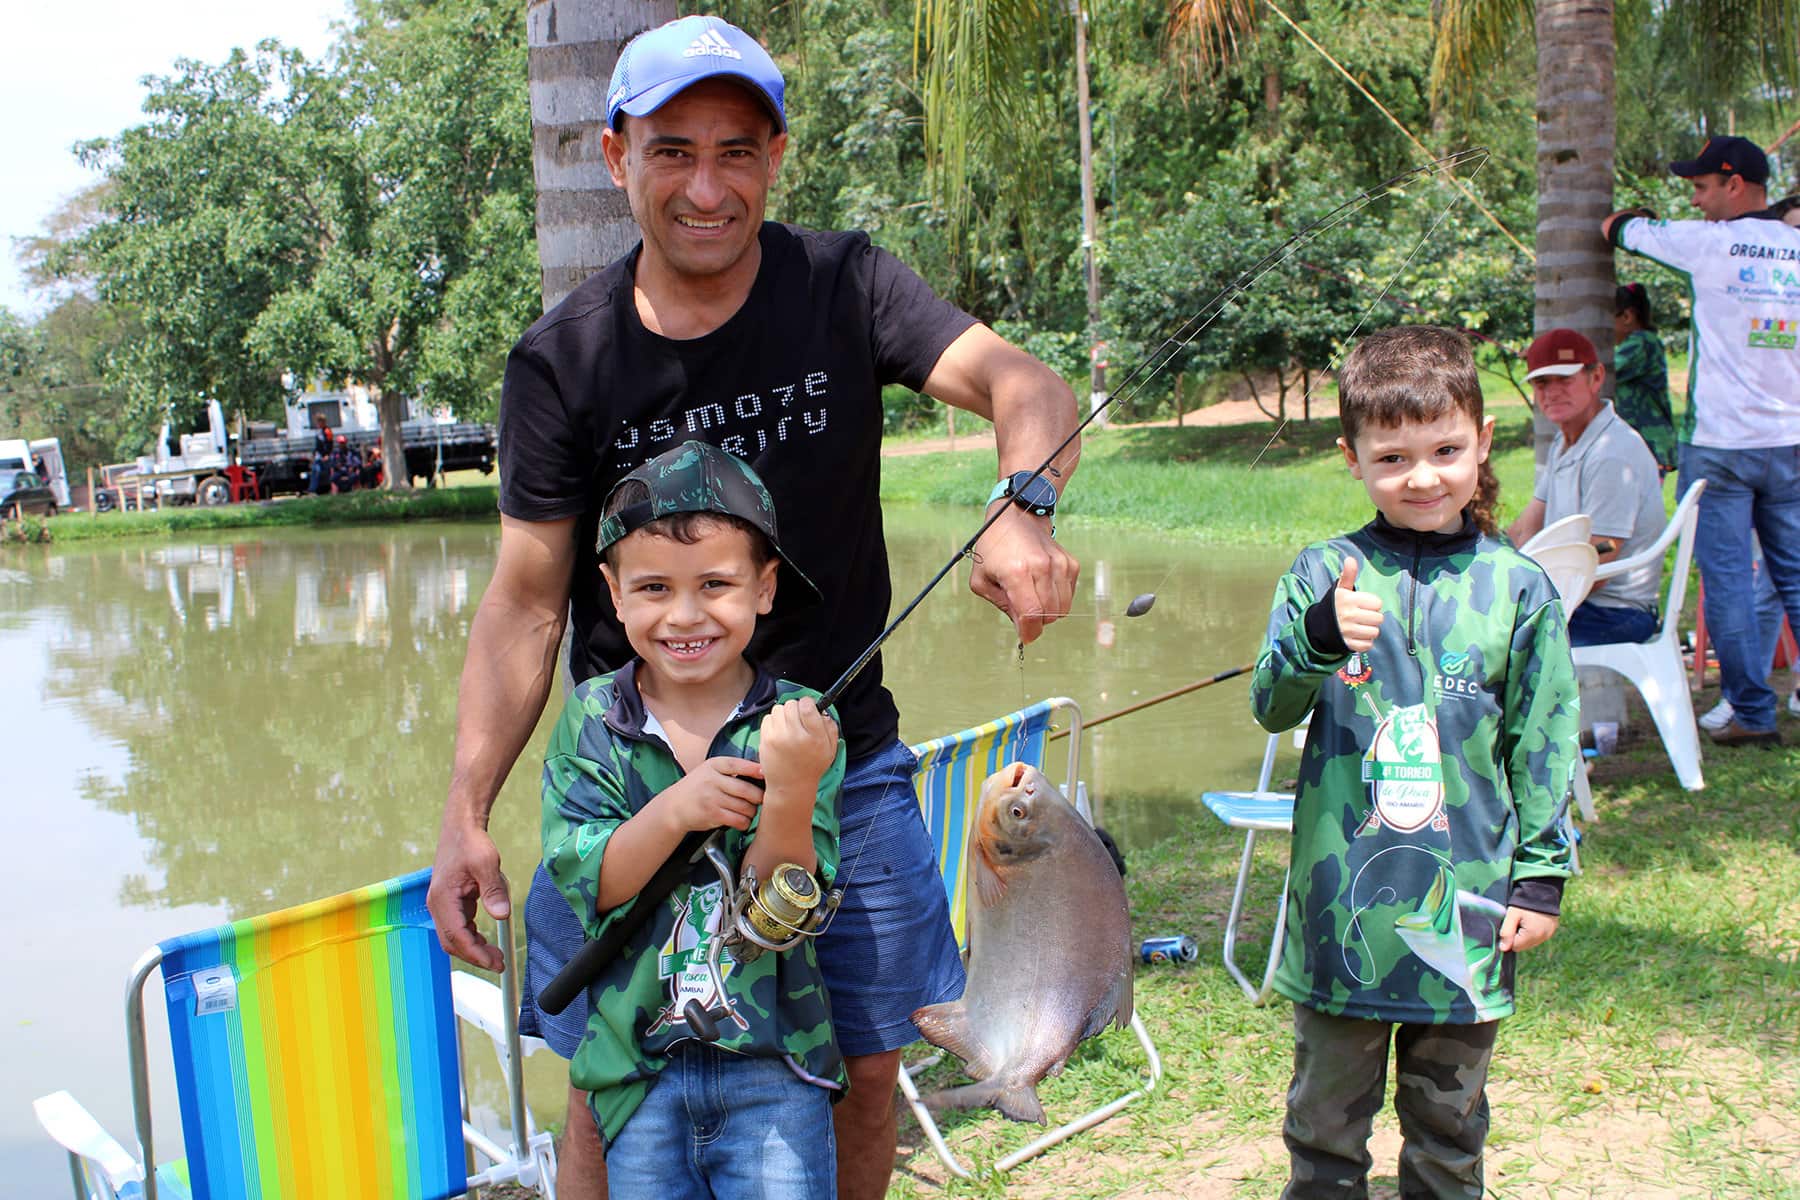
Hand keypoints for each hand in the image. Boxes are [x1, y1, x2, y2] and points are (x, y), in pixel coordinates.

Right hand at [428, 822, 511, 971]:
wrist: (461, 827)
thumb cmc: (471, 842)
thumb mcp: (486, 863)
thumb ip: (493, 890)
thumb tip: (502, 915)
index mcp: (442, 898)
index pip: (456, 936)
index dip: (475, 953)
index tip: (495, 962)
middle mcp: (438, 905)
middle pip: (452, 942)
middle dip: (474, 955)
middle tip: (499, 962)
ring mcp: (443, 905)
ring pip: (455, 937)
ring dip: (473, 948)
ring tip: (496, 954)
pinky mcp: (450, 903)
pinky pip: (459, 927)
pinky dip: (472, 937)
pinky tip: (486, 940)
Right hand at [653, 756, 765, 832]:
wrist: (674, 807)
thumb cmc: (698, 788)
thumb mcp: (710, 770)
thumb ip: (731, 770)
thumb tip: (762, 771)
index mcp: (714, 765)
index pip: (739, 765)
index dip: (755, 769)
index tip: (767, 774)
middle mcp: (713, 780)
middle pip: (747, 790)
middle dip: (759, 797)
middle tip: (761, 799)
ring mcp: (712, 798)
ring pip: (746, 807)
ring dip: (752, 811)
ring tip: (750, 811)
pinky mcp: (713, 815)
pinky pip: (739, 820)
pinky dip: (744, 822)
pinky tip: (742, 820)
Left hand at [759, 699, 839, 796]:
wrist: (790, 786)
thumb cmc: (812, 767)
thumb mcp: (830, 749)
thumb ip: (830, 727)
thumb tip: (821, 709)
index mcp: (814, 737)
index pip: (807, 705)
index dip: (808, 703)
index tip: (808, 708)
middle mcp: (795, 736)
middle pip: (792, 704)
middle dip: (796, 708)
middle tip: (799, 719)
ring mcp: (778, 737)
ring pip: (779, 708)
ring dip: (784, 714)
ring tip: (789, 726)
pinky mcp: (765, 740)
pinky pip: (768, 718)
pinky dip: (774, 721)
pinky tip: (780, 732)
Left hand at [969, 507, 1078, 644]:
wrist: (1015, 518)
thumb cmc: (993, 549)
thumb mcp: (982, 580)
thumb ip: (1002, 606)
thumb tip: (1024, 628)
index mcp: (1017, 572)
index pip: (1032, 615)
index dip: (1030, 632)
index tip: (1025, 637)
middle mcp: (1042, 567)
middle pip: (1049, 615)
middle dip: (1037, 621)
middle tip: (1022, 610)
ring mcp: (1059, 564)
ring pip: (1062, 608)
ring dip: (1048, 611)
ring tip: (1031, 596)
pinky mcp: (1070, 563)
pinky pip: (1068, 595)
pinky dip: (1057, 598)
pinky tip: (1042, 585)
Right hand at [1333, 558, 1383, 652]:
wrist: (1317, 627)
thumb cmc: (1334, 606)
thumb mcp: (1340, 589)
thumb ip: (1348, 575)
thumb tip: (1350, 559)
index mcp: (1348, 600)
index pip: (1377, 603)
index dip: (1371, 604)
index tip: (1361, 605)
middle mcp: (1348, 615)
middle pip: (1379, 618)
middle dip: (1372, 617)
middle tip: (1361, 616)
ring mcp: (1348, 631)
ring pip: (1375, 632)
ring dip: (1369, 630)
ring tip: (1359, 626)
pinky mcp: (1348, 644)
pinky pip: (1368, 645)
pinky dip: (1365, 642)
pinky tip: (1357, 636)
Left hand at [1499, 906, 1558, 951]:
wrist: (1541, 890)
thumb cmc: (1523, 902)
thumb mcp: (1512, 915)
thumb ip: (1506, 932)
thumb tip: (1503, 949)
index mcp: (1532, 934)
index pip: (1515, 946)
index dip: (1509, 937)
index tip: (1511, 925)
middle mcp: (1543, 937)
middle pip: (1524, 946)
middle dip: (1518, 936)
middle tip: (1518, 921)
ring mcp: (1549, 934)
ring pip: (1531, 942)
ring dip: (1525, 935)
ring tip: (1525, 920)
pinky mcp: (1552, 930)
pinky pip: (1539, 937)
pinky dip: (1534, 932)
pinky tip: (1532, 921)